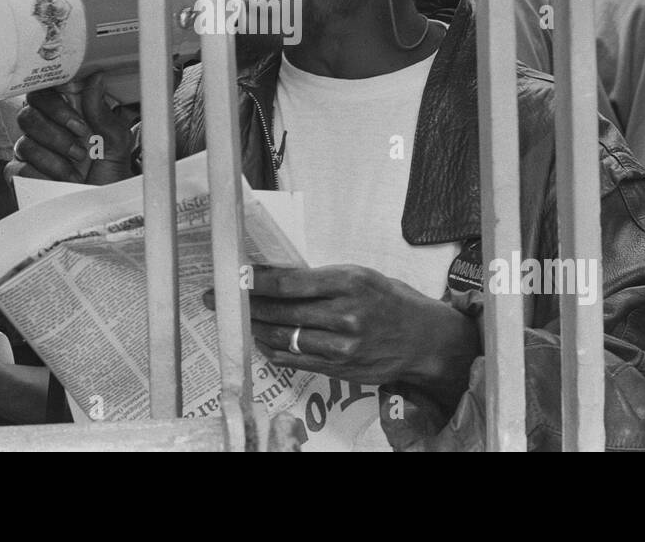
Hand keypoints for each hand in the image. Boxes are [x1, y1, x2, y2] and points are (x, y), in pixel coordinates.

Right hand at [10, 73, 133, 184]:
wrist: (104, 205)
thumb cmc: (111, 172)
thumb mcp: (115, 141)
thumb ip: (101, 111)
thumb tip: (95, 77)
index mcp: (66, 113)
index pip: (44, 92)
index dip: (55, 103)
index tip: (79, 122)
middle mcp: (44, 129)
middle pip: (27, 114)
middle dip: (56, 133)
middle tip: (81, 147)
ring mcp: (31, 152)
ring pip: (24, 142)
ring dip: (55, 158)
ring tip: (77, 169)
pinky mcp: (21, 174)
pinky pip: (18, 168)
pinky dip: (44, 175)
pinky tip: (62, 182)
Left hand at [205, 265, 478, 409]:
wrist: (425, 340)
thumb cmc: (391, 301)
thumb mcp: (361, 276)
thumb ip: (322, 279)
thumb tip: (276, 278)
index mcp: (350, 282)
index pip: (290, 283)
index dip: (257, 281)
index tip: (236, 275)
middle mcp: (345, 315)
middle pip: (281, 311)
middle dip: (247, 304)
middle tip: (220, 297)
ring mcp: (342, 346)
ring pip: (284, 337)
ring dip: (255, 327)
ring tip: (238, 318)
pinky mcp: (339, 369)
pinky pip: (295, 359)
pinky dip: (272, 348)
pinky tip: (261, 338)